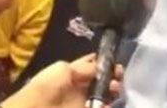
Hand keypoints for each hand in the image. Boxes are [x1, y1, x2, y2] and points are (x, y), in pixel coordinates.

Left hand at [0, 55, 123, 107]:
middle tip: (118, 75)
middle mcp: (79, 87)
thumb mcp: (64, 68)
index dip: (104, 64)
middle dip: (112, 77)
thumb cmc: (48, 85)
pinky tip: (109, 103)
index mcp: (72, 72)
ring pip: (104, 96)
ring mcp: (83, 102)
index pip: (92, 66)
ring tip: (114, 87)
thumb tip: (100, 67)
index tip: (114, 63)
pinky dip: (108, 106)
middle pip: (101, 81)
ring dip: (112, 91)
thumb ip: (85, 67)